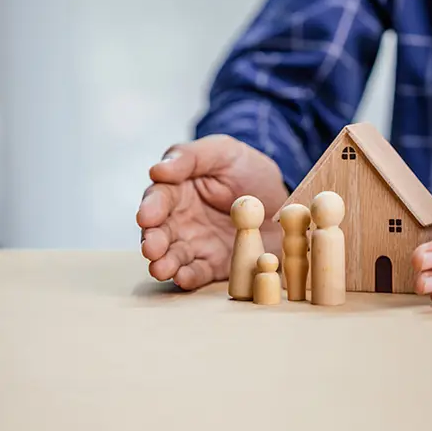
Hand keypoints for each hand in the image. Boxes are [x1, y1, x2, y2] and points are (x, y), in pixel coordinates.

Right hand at [136, 135, 287, 289]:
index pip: (158, 199)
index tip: (146, 217)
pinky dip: (189, 277)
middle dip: (153, 241)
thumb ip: (190, 157)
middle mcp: (181, 220)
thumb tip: (157, 170)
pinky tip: (183, 278)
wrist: (284, 199)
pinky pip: (199, 272)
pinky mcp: (214, 264)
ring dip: (165, 263)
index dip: (151, 208)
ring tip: (161, 268)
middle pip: (160, 231)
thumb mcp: (223, 152)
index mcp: (178, 190)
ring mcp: (197, 244)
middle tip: (151, 248)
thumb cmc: (247, 169)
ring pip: (174, 255)